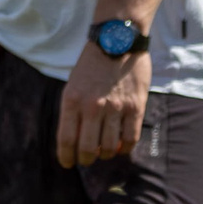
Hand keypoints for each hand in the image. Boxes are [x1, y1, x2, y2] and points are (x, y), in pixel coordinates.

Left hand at [57, 46, 149, 168]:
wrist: (118, 40)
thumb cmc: (92, 65)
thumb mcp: (73, 85)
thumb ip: (72, 111)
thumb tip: (74, 140)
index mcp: (72, 100)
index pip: (66, 140)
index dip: (66, 157)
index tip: (68, 163)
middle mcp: (93, 106)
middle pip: (87, 149)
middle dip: (86, 159)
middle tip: (87, 159)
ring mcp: (116, 108)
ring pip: (109, 147)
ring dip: (105, 154)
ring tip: (104, 151)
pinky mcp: (136, 107)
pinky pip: (131, 138)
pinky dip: (125, 148)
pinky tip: (121, 146)